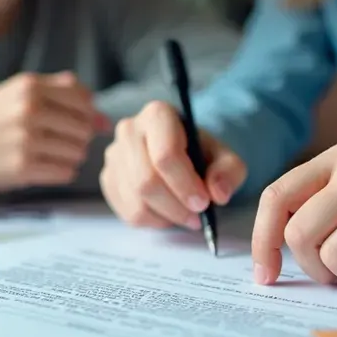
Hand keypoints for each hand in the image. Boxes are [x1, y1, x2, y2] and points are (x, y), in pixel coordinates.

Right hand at [0, 71, 110, 191]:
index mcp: (30, 86)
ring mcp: (25, 140)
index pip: (85, 101)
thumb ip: (64, 93)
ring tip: (52, 153)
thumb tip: (105, 119)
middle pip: (84, 129)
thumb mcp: (22, 90)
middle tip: (61, 140)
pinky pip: (65, 172)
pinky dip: (61, 172)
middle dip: (79, 137)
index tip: (77, 122)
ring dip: (71, 156)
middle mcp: (29, 111)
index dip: (87, 114)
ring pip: (78, 152)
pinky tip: (45, 166)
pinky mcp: (22, 167)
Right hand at [100, 100, 247, 227]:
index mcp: (158, 115)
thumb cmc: (201, 153)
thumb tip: (218, 193)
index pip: (165, 155)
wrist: (181, 154)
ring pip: (136, 200)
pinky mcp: (108, 178)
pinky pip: (127, 211)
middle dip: (175, 206)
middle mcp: (129, 130)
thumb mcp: (225, 157)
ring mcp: (114, 155)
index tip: (203, 203)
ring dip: (166, 217)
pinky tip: (167, 213)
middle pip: (147, 181)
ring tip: (185, 216)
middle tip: (196, 216)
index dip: (185, 185)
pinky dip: (152, 221)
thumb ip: (228, 171)